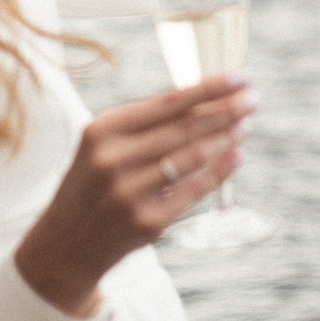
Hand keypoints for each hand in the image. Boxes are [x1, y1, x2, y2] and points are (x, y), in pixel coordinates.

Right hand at [11, 75, 253, 317]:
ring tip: (246, 124)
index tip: (241, 75)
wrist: (65, 244)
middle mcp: (112, 160)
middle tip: (253, 98)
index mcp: (101, 130)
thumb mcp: (103, 145)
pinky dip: (220, 171)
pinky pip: (194, 190)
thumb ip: (146, 123)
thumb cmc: (94, 183)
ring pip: (193, 157)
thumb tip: (206, 98)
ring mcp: (129, 194)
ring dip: (226, 137)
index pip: (167, 102)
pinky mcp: (147, 223)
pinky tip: (237, 155)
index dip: (209, 87)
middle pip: (185, 127)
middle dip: (226, 110)